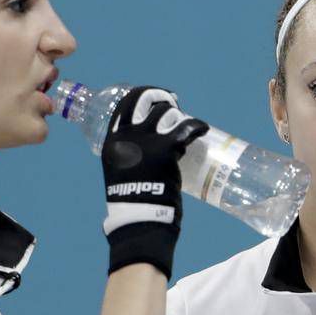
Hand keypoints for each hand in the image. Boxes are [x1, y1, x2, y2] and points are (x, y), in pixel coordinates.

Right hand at [100, 86, 208, 279]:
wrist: (140, 218)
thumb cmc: (133, 202)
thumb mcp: (122, 173)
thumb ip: (130, 158)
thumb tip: (144, 153)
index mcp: (112, 142)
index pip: (122, 107)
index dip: (139, 97)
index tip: (152, 99)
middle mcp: (126, 136)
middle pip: (141, 99)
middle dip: (157, 95)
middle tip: (171, 102)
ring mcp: (145, 140)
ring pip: (165, 112)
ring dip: (177, 114)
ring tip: (184, 122)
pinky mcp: (165, 148)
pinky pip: (185, 128)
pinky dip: (197, 125)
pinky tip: (203, 128)